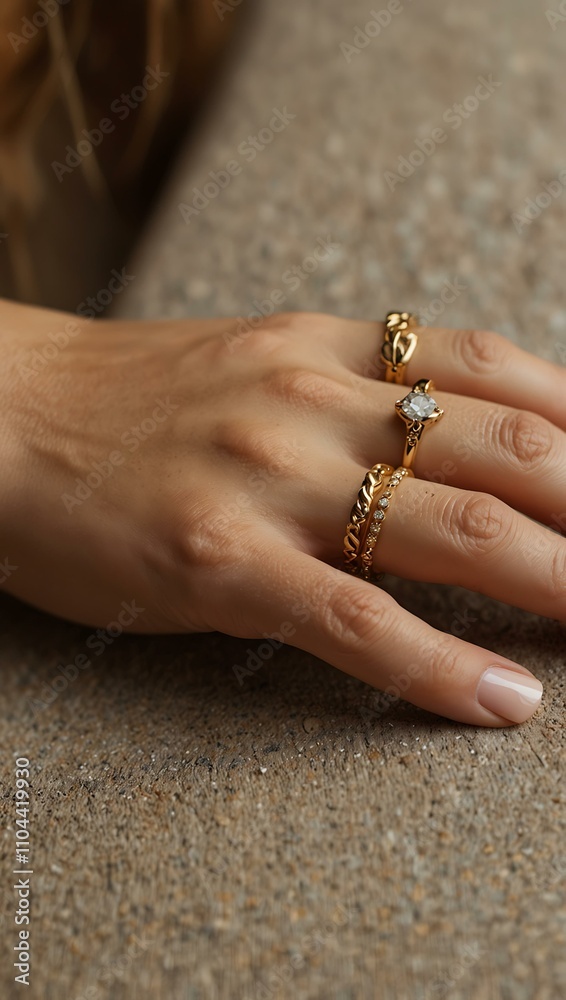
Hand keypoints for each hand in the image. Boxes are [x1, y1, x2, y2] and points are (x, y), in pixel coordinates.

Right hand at [2, 301, 564, 725]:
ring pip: (455, 532)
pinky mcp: (220, 563)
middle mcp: (315, 402)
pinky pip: (356, 621)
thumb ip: (355, 381)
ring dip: (560, 582)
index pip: (498, 372)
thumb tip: (450, 421)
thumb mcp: (257, 357)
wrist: (7, 416)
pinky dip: (440, 668)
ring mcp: (271, 482)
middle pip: (508, 451)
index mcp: (328, 348)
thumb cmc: (132, 396)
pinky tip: (502, 704)